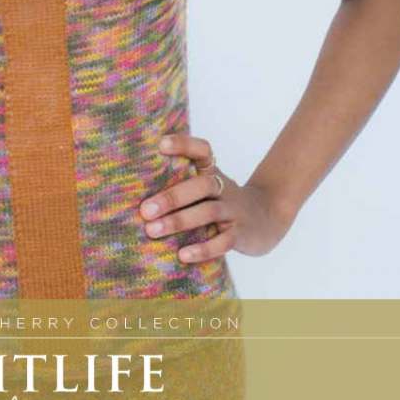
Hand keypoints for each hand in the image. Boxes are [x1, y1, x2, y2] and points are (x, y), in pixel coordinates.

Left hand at [139, 133, 293, 261]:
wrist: (268, 219)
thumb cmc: (221, 201)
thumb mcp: (205, 187)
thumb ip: (179, 184)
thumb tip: (131, 194)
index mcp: (211, 172)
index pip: (202, 150)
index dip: (184, 145)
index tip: (160, 144)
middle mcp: (223, 187)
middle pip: (201, 185)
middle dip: (172, 197)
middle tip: (145, 210)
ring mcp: (234, 210)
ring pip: (208, 212)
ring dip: (179, 221)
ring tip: (152, 231)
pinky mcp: (241, 234)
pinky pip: (223, 242)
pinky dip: (203, 249)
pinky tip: (182, 255)